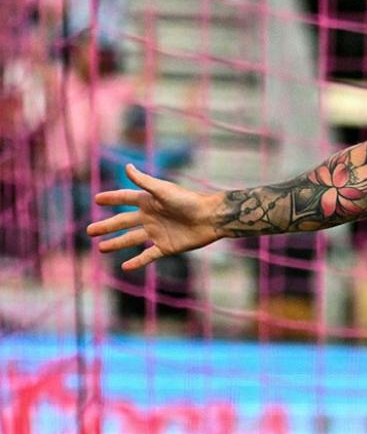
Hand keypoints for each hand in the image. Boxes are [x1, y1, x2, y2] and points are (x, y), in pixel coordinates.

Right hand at [87, 164, 222, 270]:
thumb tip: (126, 166)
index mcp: (149, 201)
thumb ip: (144, 181)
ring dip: (116, 243)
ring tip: (101, 247)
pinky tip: (125, 266)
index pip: (125, 199)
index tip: (97, 199)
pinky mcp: (166, 246)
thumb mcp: (163, 190)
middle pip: (123, 222)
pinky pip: (148, 255)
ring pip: (132, 239)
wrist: (211, 218)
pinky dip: (137, 261)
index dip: (112, 198)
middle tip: (89, 230)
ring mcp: (157, 232)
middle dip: (107, 226)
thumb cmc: (189, 201)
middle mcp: (151, 217)